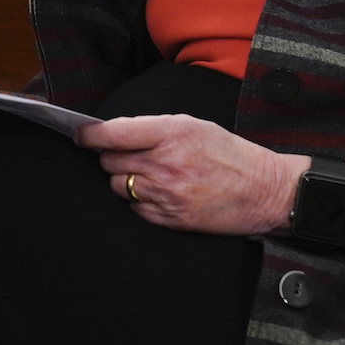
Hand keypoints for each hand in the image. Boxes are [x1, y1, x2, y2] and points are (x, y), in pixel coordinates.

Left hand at [75, 114, 304, 235]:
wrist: (264, 190)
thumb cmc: (229, 154)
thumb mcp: (194, 126)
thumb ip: (153, 128)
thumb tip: (112, 134)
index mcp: (172, 133)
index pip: (113, 134)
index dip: (89, 135)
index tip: (80, 135)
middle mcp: (166, 163)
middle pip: (110, 162)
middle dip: (112, 157)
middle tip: (129, 155)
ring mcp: (167, 194)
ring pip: (118, 186)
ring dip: (125, 179)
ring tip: (151, 175)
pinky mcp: (171, 218)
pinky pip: (135, 209)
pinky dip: (140, 201)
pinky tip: (161, 193)